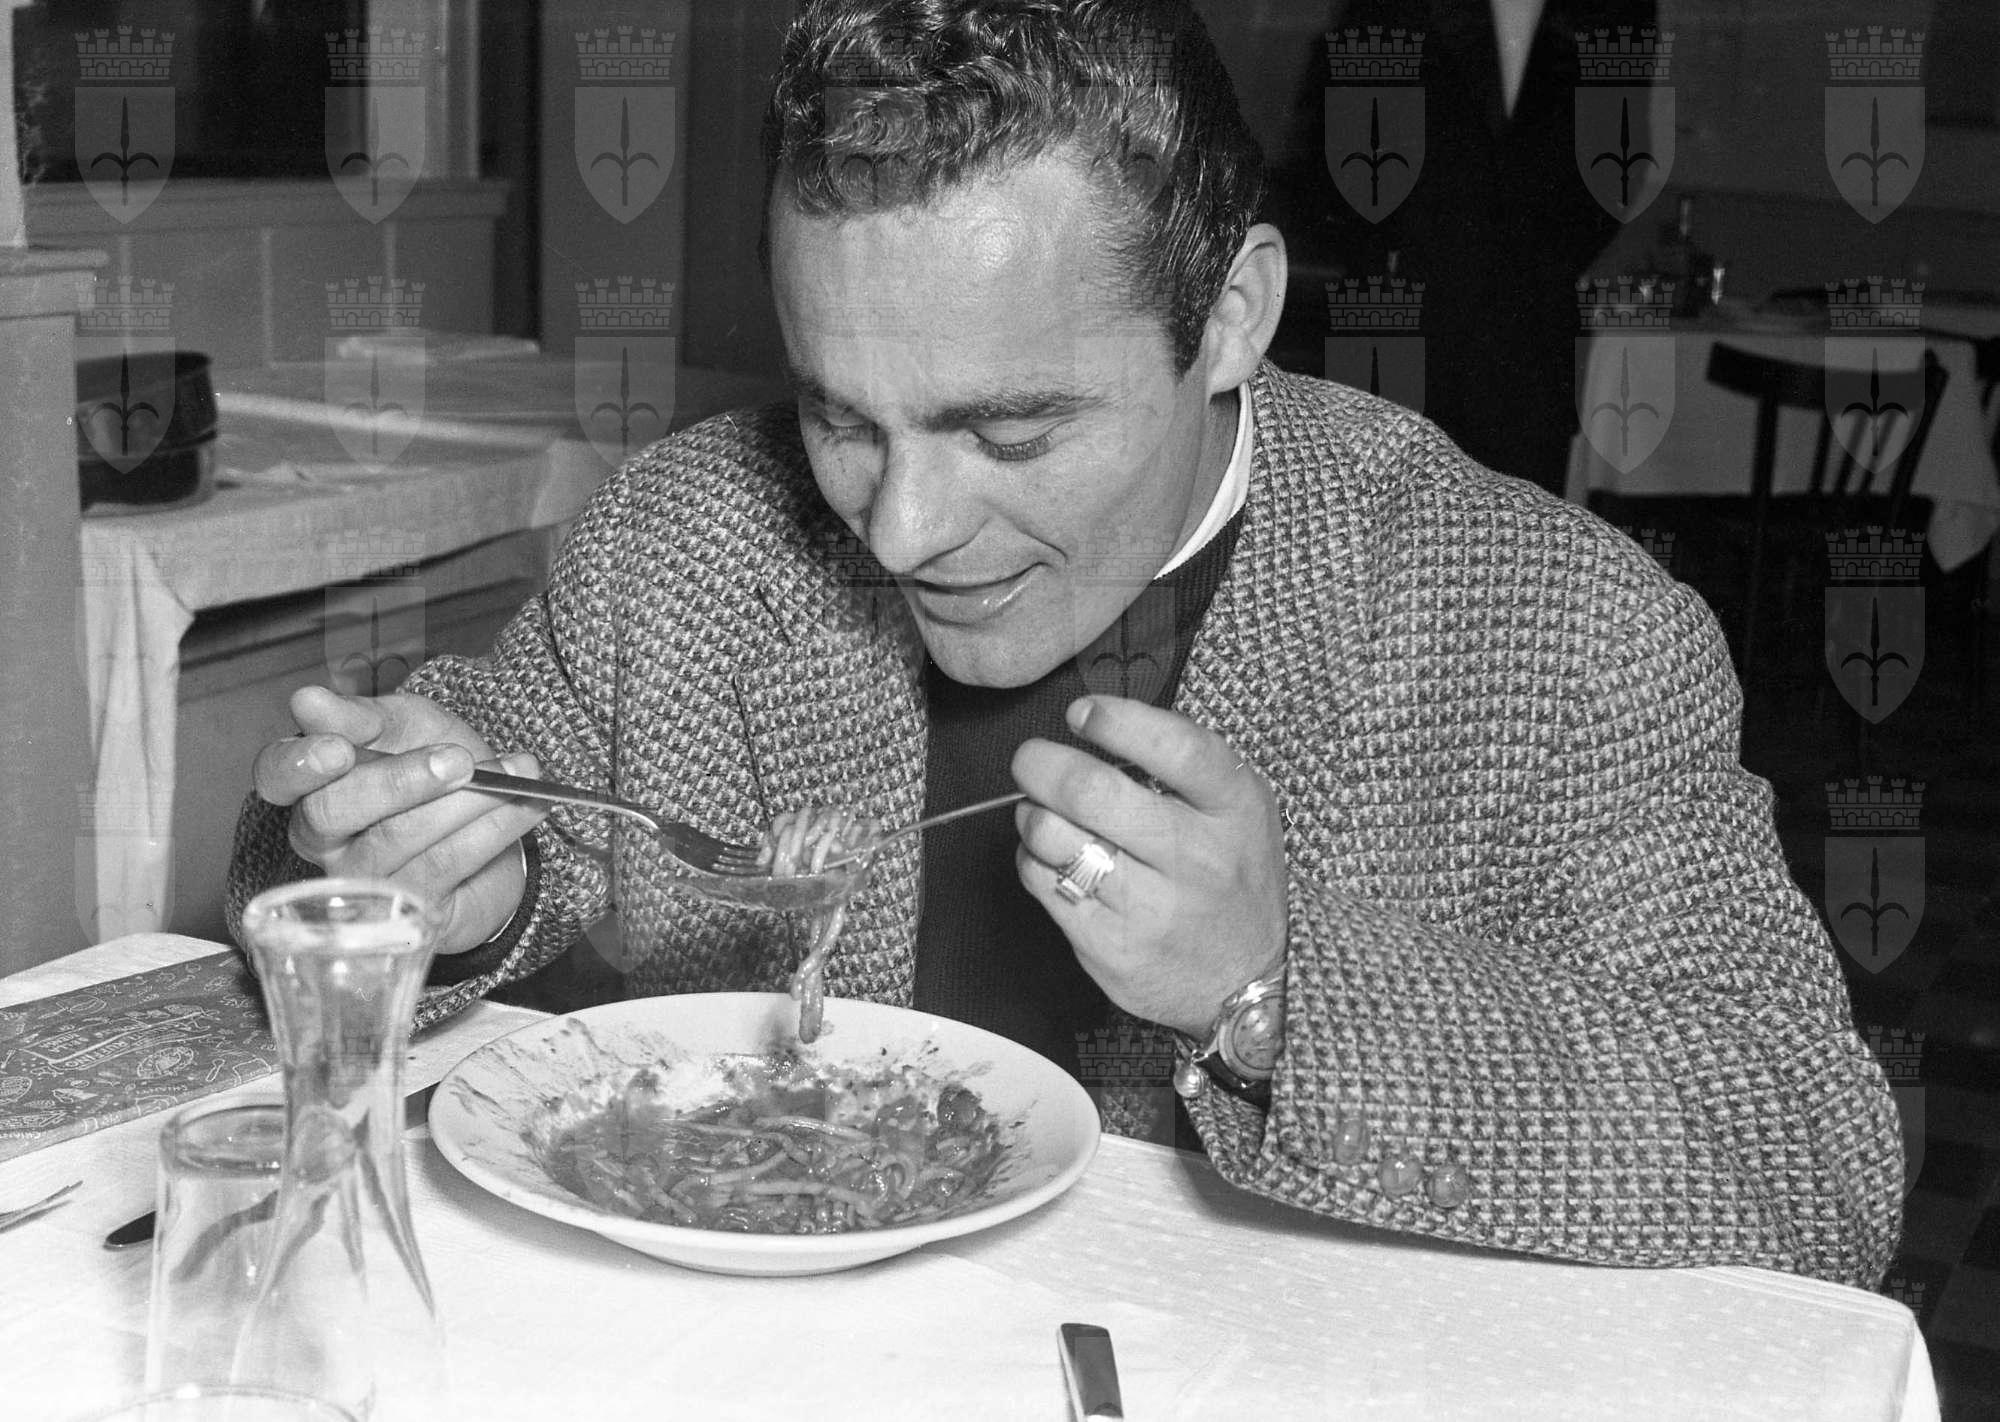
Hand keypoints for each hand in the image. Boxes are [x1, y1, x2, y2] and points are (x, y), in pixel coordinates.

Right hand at [252, 684, 548, 953]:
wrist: (495, 812)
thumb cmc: (434, 760)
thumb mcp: (403, 724)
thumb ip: (361, 716)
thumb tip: (307, 701)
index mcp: (310, 784)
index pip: (276, 776)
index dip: (300, 764)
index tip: (339, 748)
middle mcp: (324, 841)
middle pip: (332, 814)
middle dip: (399, 781)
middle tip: (460, 759)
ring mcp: (364, 882)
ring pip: (398, 842)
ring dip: (468, 803)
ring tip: (519, 772)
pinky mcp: (412, 911)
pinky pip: (446, 867)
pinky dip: (493, 830)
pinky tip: (527, 804)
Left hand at [1010, 695, 1287, 1037]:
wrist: (1244, 982)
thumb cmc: (1229, 878)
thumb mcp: (1239, 810)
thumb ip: (1183, 763)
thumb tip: (1095, 721)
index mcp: (1235, 810)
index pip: (1177, 749)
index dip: (1118, 722)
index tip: (1081, 713)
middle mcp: (1197, 859)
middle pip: (1094, 793)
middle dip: (1042, 764)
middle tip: (1030, 760)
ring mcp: (1153, 909)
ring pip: (1056, 839)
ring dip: (1032, 815)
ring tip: (1040, 814)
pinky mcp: (1113, 948)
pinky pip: (1044, 884)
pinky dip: (1034, 860)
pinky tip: (1051, 859)